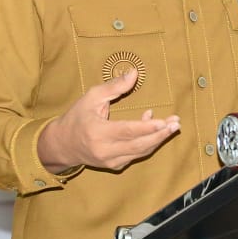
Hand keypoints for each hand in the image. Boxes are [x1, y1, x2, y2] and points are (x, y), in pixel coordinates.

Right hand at [38, 68, 179, 171]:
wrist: (62, 145)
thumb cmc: (77, 118)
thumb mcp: (91, 97)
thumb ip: (114, 86)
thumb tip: (134, 73)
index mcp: (97, 133)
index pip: (127, 131)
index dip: (147, 127)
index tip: (164, 121)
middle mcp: (105, 150)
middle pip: (139, 145)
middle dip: (160, 134)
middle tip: (175, 123)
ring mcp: (110, 161)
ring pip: (140, 152)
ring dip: (158, 139)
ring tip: (172, 126)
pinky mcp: (114, 165)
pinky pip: (136, 154)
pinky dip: (147, 143)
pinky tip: (154, 129)